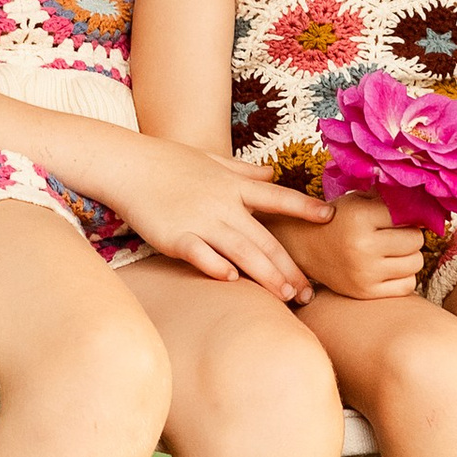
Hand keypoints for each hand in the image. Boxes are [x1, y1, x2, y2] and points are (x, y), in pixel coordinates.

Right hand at [113, 139, 326, 299]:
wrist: (127, 164)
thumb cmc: (168, 161)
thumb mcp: (211, 160)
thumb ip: (244, 170)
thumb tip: (273, 172)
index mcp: (233, 185)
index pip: (277, 197)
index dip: (304, 207)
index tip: (330, 217)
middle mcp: (223, 203)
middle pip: (264, 239)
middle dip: (288, 267)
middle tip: (308, 292)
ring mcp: (200, 220)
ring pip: (241, 251)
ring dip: (266, 275)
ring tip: (286, 297)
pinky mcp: (175, 235)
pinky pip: (200, 254)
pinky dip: (216, 266)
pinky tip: (232, 281)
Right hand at [307, 191, 427, 302]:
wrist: (305, 247)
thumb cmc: (338, 220)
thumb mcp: (356, 199)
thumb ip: (387, 197)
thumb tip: (424, 201)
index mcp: (360, 217)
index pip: (407, 214)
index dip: (407, 213)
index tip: (399, 215)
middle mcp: (362, 246)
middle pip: (416, 240)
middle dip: (410, 235)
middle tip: (397, 234)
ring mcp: (364, 272)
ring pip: (416, 263)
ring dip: (409, 256)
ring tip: (393, 251)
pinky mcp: (366, 292)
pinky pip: (407, 285)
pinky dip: (404, 276)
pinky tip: (390, 268)